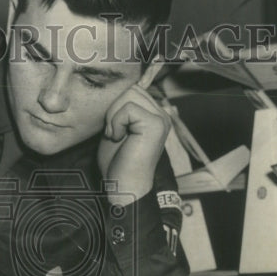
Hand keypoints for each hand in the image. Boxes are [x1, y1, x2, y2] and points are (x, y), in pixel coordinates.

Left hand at [96, 84, 171, 202]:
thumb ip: (121, 109)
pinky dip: (117, 123)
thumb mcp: (117, 128)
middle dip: (114, 109)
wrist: (123, 186)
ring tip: (117, 136)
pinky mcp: (156, 124)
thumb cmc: (117, 162)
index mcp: (154, 115)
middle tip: (114, 133)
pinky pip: (129, 108)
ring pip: (130, 94)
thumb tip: (116, 90)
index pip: (133, 90)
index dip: (116, 106)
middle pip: (131, 89)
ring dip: (115, 115)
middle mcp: (162, 115)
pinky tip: (119, 138)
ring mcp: (161, 119)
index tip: (114, 130)